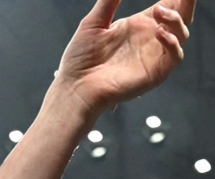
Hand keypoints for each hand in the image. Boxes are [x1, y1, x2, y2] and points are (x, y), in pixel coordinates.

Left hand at [56, 0, 193, 115]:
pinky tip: (159, 33)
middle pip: (180, 17)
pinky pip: (175, 56)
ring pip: (181, 34)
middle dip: (186, 3)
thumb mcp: (93, 23)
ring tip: (159, 11)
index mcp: (139, 25)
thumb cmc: (80, 58)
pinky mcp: (156, 72)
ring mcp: (154, 56)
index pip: (167, 6)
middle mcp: (150, 39)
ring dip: (176, 20)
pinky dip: (172, 42)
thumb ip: (109, 2)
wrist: (74, 87)